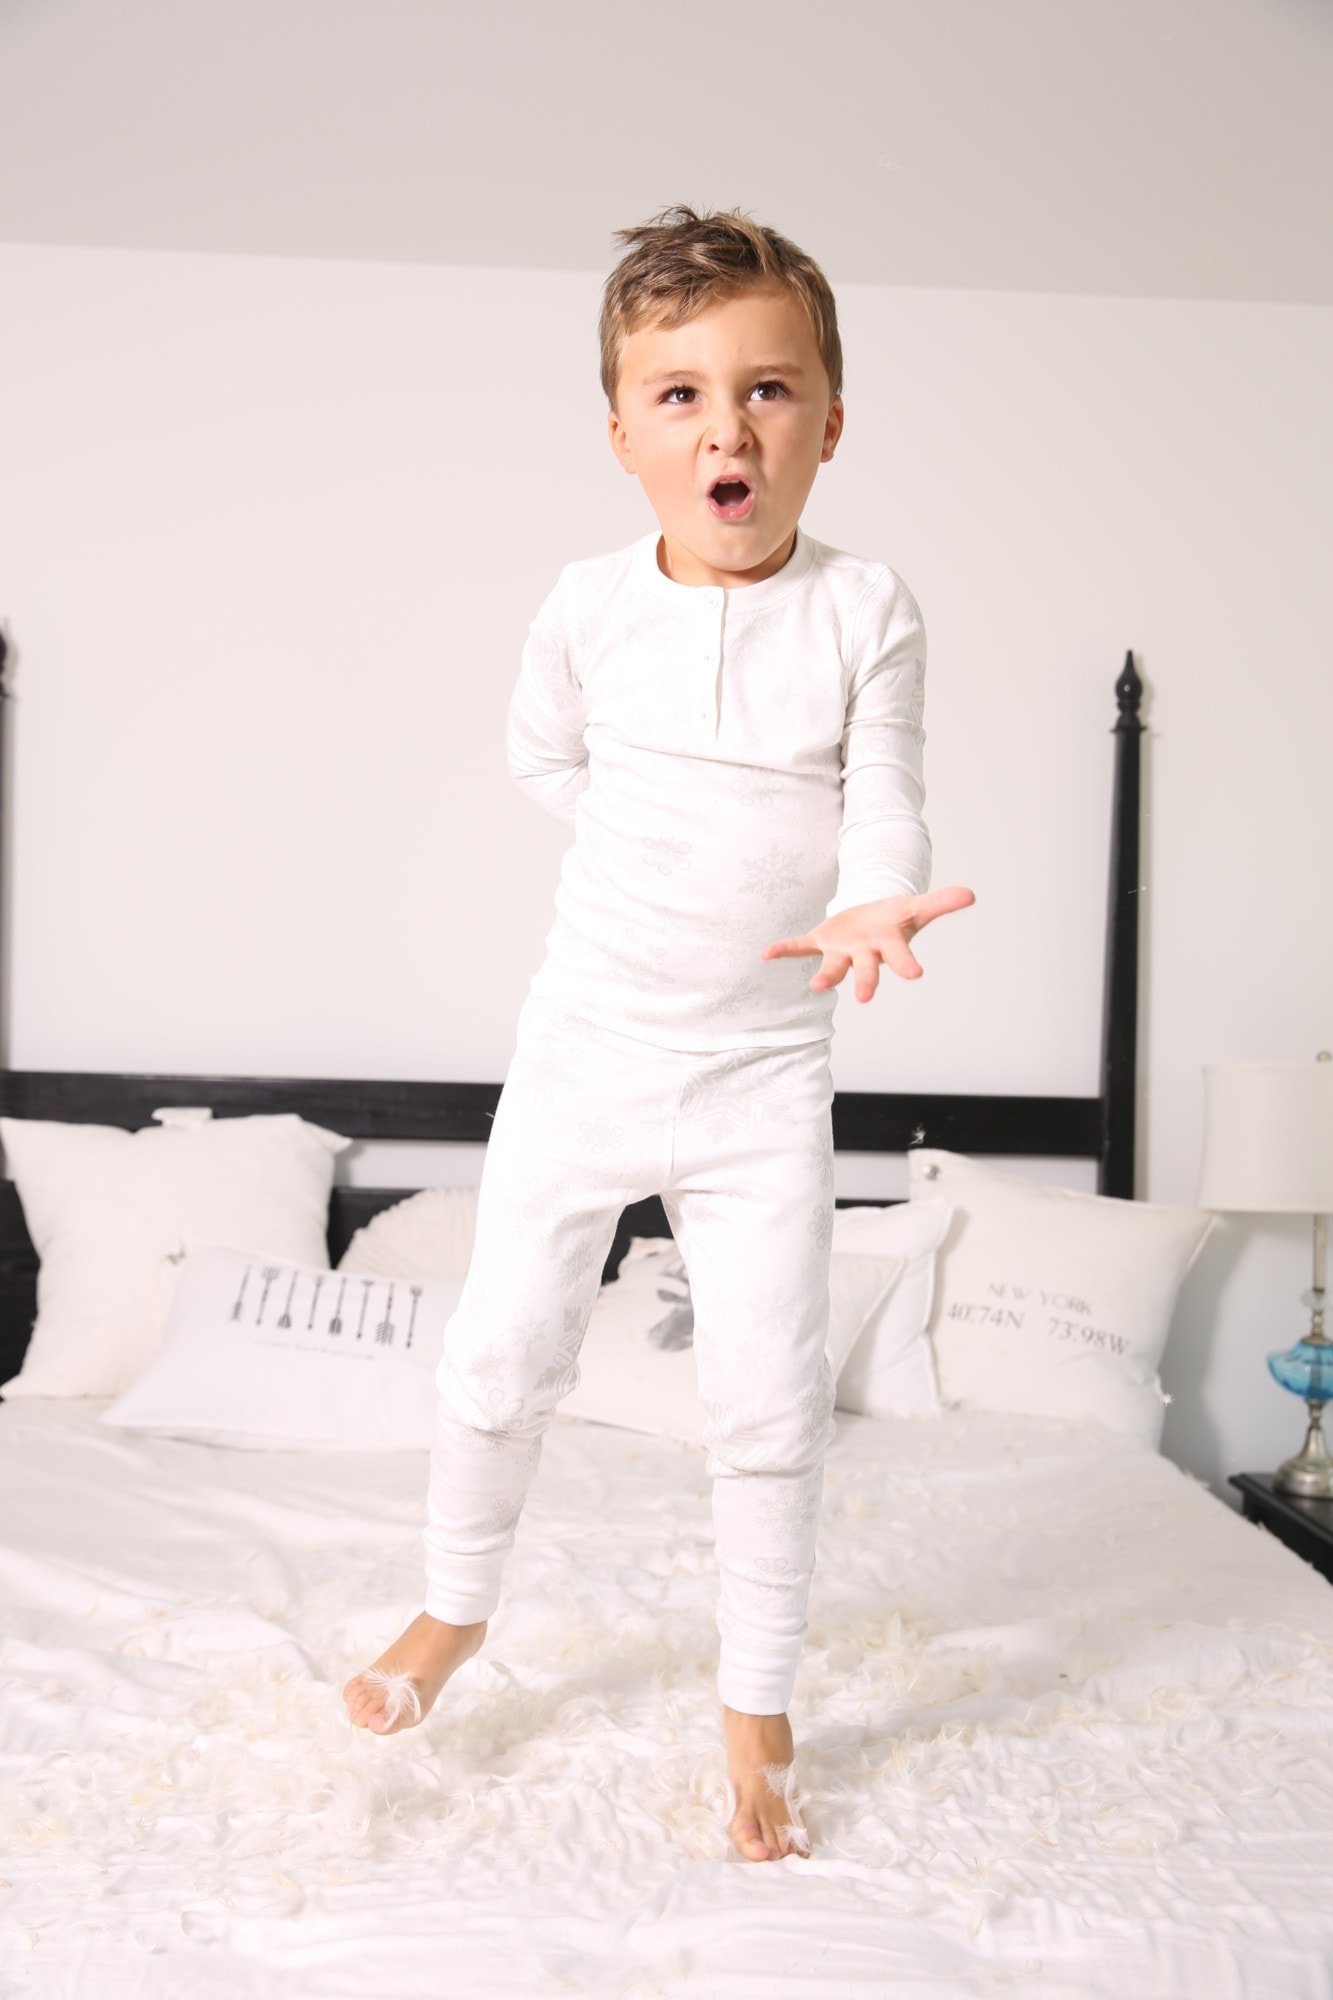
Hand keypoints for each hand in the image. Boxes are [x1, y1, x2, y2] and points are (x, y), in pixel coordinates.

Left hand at [761, 885, 976, 1001]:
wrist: (870, 919)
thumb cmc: (894, 919)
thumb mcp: (917, 906)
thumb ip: (941, 903)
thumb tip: (971, 894)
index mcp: (888, 944)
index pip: (899, 955)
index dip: (906, 963)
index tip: (916, 974)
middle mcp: (865, 953)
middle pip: (866, 968)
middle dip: (865, 980)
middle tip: (864, 997)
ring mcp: (842, 950)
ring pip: (834, 965)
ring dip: (826, 975)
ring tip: (818, 986)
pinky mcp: (821, 941)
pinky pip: (801, 946)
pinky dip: (785, 949)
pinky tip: (767, 954)